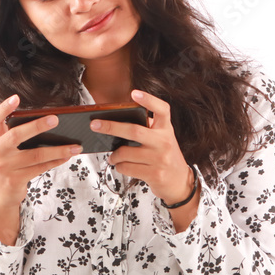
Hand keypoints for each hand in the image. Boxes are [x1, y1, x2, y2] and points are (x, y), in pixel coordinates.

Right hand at [0, 94, 80, 207]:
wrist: (0, 193)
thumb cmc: (9, 163)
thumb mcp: (7, 147)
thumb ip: (17, 134)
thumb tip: (49, 122)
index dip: (4, 107)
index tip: (16, 97)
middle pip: (16, 135)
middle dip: (37, 126)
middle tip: (55, 119)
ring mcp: (5, 166)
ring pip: (35, 154)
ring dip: (58, 150)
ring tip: (75, 146)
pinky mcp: (15, 179)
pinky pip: (40, 167)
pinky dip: (56, 161)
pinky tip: (67, 156)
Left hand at [91, 89, 193, 203]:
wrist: (179, 181)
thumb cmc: (164, 155)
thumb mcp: (161, 138)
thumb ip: (147, 129)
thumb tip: (116, 121)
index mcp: (166, 129)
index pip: (162, 109)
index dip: (149, 100)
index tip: (134, 93)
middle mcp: (164, 142)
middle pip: (134, 131)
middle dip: (111, 127)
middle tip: (95, 124)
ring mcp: (160, 159)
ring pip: (125, 153)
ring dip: (114, 155)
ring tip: (113, 156)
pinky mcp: (154, 174)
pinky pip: (126, 168)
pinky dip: (119, 166)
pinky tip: (122, 165)